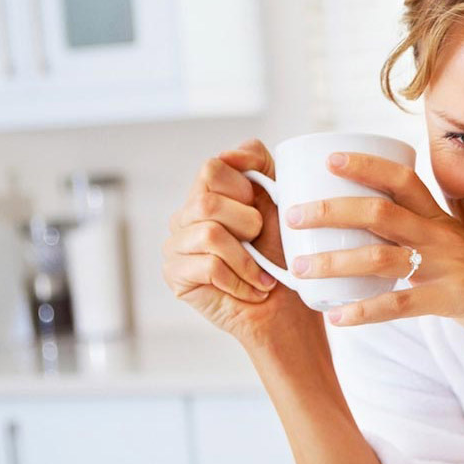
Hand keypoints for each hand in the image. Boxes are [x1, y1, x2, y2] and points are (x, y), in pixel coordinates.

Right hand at [163, 139, 322, 347]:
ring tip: (261, 274)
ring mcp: (176, 244)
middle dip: (248, 224)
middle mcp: (186, 215)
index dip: (243, 188)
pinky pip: (208, 266)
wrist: (287, 310)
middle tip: (261, 245)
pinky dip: (239, 280)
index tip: (262, 211)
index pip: (212, 167)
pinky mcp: (175, 274)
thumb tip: (230, 154)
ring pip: (209, 233)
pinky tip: (251, 290)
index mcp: (209, 193)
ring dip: (246, 258)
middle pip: (206, 201)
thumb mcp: (280, 202)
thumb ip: (260, 165)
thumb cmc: (285, 259)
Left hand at [284, 152, 463, 355]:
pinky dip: (365, 312)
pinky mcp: (451, 300)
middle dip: (330, 209)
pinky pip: (400, 304)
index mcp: (442, 220)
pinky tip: (338, 317)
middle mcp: (441, 236)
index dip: (364, 165)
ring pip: (380, 256)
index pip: (401, 178)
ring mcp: (446, 267)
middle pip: (378, 210)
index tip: (329, 160)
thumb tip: (390, 230)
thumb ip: (432, 237)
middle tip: (293, 216)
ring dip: (335, 262)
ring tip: (301, 271)